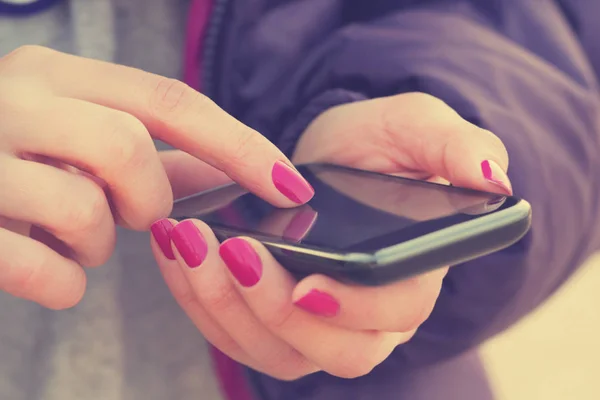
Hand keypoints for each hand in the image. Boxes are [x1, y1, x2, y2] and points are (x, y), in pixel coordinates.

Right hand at [0, 46, 312, 308]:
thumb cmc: (9, 156)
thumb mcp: (77, 133)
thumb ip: (155, 153)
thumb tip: (235, 173)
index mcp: (55, 74)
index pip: (171, 100)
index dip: (240, 145)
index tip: (291, 185)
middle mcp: (15, 101)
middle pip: (130, 151)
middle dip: (149, 201)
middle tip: (131, 214)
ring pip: (88, 212)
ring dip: (99, 242)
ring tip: (73, 235)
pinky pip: (48, 273)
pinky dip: (64, 282)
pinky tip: (43, 263)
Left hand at [152, 93, 511, 379]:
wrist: (332, 159)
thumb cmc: (379, 147)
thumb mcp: (418, 130)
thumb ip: (457, 147)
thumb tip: (492, 179)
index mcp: (412, 278)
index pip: (393, 315)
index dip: (353, 308)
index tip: (307, 283)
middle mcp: (370, 318)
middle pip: (332, 352)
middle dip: (274, 310)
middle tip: (233, 252)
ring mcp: (318, 326)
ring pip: (274, 351)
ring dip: (224, 305)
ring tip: (192, 244)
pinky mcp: (272, 320)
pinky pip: (234, 333)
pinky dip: (198, 298)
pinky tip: (178, 249)